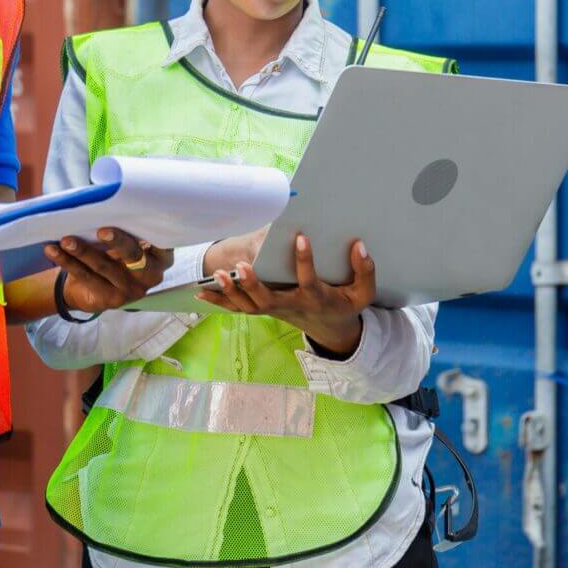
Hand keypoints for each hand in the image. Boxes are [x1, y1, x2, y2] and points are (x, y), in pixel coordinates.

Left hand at [46, 229, 174, 312]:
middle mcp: (151, 275)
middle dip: (118, 242)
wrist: (96, 287)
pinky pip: (86, 277)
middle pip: (134, 257)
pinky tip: (52, 250)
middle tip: (101, 231)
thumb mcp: (128, 240)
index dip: (154, 234)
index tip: (142, 219)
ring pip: (105, 267)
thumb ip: (127, 225)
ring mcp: (131, 290)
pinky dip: (67, 261)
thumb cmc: (116, 251)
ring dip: (83, 251)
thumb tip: (105, 197)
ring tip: (66, 239)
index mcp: (161, 256)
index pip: (163, 244)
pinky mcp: (110, 300)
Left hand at [196, 234, 374, 355]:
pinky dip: (220, 302)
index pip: (309, 280)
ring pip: (249, 306)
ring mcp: (275, 310)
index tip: (300, 237)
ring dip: (232, 292)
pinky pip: (239, 309)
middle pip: (268, 300)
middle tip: (242, 267)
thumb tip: (359, 246)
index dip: (305, 260)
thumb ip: (366, 271)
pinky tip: (201, 292)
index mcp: (316, 298)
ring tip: (218, 275)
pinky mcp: (264, 310)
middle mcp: (291, 306)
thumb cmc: (345, 304)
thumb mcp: (364, 293)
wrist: (331, 329)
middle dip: (254, 285)